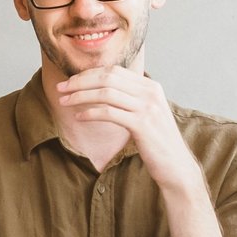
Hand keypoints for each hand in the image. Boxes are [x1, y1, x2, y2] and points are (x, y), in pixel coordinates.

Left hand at [57, 66, 195, 188]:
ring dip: (80, 96)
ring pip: (106, 93)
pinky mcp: (142, 125)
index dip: (88, 74)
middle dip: (80, 82)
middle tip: (60, 88)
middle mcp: (150, 93)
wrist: (176, 165)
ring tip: (64, 102)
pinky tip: (79, 117)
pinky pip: (109, 113)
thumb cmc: (155, 141)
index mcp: (150, 86)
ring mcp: (148, 108)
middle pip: (107, 78)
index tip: (69, 81)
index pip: (113, 71)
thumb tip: (98, 90)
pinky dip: (91, 113)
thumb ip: (128, 99)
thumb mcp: (144, 113)